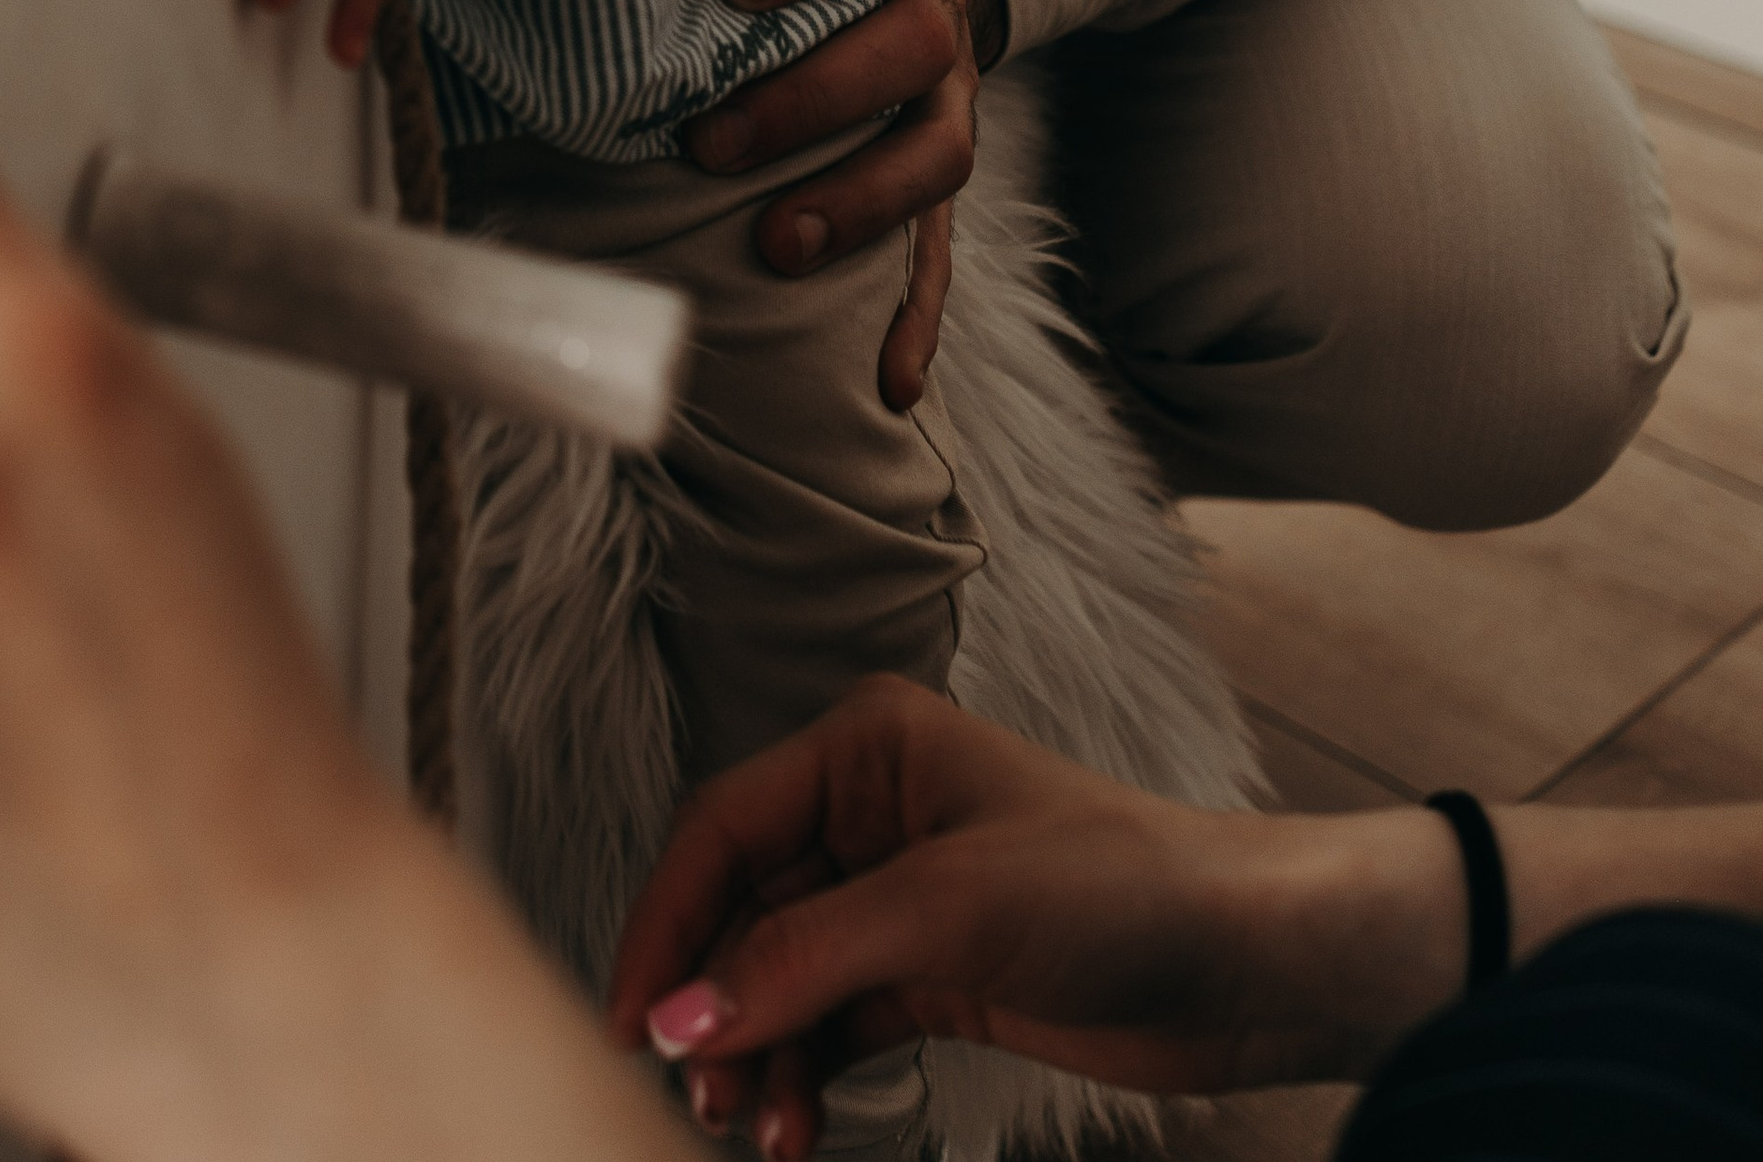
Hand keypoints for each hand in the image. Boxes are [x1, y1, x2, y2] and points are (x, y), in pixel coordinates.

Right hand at [608, 678, 1461, 1146]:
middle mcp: (868, 811)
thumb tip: (681, 1020)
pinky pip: (828, 1020)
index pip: (723, 829)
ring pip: (778, 976)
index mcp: (864, 747)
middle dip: (714, 1005)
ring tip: (754, 1130)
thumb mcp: (944, 913)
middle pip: (741, 910)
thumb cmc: (1117, 886)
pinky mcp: (928, 969)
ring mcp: (896, 895)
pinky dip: (804, 1073)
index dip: (665, 923)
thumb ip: (801, 963)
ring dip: (758, 1053)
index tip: (629, 1022)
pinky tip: (799, 1129)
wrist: (1241, 961)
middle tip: (693, 1094)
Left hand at [684, 0, 994, 409]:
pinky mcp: (941, 165)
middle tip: (708, 140)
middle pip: (911, 44)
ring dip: (859, 203)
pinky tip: (890, 382)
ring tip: (776, 248)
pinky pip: (947, 249)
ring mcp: (952, 93)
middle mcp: (935, 5)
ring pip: (937, 150)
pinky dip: (919, 317)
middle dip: (811, 96)